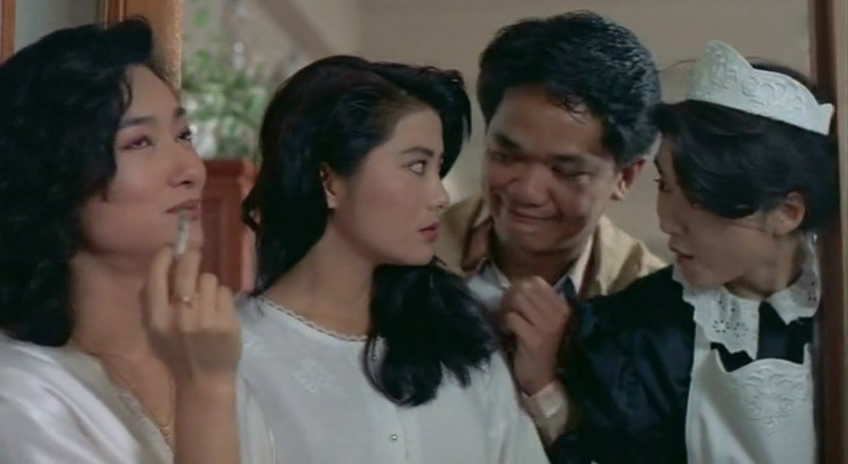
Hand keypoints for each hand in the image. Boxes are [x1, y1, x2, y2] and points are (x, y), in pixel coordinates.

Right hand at [143, 247, 241, 388]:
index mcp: (156, 318)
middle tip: (194, 255)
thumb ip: (154, 301)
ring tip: (207, 301)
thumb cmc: (177, 354)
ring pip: (209, 279)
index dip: (164, 256)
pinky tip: (219, 313)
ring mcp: (205, 318)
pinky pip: (226, 292)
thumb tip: (163, 263)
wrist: (203, 381)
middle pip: (187, 268)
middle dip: (192, 257)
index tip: (171, 248)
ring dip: (209, 285)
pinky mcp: (227, 321)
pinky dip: (223, 299)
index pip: (157, 275)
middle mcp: (180, 316)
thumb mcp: (154, 331)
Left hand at [501, 276, 572, 394]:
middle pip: (524, 288)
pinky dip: (504, 323)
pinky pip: (511, 318)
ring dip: (506, 309)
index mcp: (563, 306)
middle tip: (505, 311)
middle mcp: (559, 314)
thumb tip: (515, 285)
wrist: (544, 379)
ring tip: (506, 322)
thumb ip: (536, 302)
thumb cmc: (542, 348)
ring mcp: (548, 326)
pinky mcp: (534, 339)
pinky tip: (507, 333)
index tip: (512, 300)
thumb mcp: (545, 320)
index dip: (518, 287)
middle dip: (509, 297)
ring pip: (517, 300)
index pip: (535, 281)